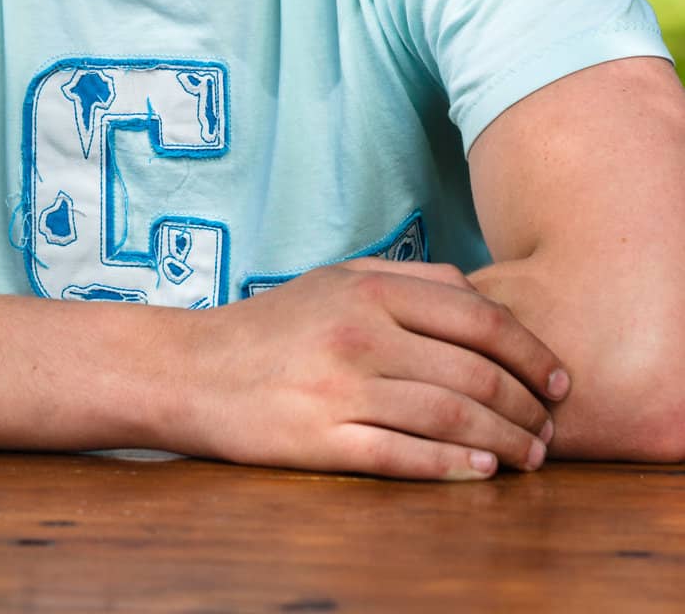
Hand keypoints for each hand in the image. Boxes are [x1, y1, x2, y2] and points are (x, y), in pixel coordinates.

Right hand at [178, 258, 569, 479]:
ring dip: (504, 442)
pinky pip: (404, 456)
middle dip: (526, 406)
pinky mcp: (321, 439)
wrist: (192, 368)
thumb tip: (481, 299)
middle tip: (550, 429)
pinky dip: (453, 467)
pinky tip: (482, 472)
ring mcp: (340, 387)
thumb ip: (408, 281)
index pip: (478, 318)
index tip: (557, 379)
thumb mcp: (338, 279)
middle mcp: (360, 332)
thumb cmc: (274, 325)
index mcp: (369, 287)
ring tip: (529, 457)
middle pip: (474, 372)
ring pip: (450, 417)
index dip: (530, 352)